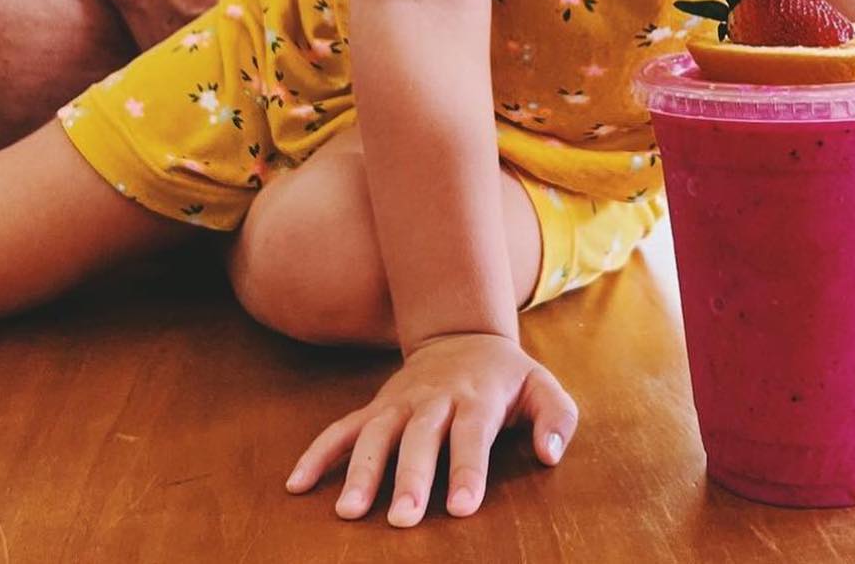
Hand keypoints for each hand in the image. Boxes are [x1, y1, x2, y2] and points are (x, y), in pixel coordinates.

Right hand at [286, 332, 576, 526]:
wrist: (462, 333)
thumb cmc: (507, 377)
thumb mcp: (542, 385)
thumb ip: (557, 417)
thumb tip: (549, 454)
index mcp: (477, 397)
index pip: (472, 434)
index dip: (468, 470)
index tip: (463, 507)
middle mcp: (435, 399)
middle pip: (420, 438)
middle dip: (411, 477)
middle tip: (403, 520)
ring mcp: (400, 403)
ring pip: (377, 434)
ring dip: (362, 471)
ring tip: (348, 512)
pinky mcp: (376, 408)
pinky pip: (342, 428)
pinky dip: (319, 453)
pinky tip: (297, 485)